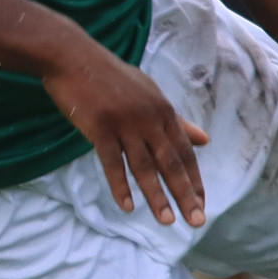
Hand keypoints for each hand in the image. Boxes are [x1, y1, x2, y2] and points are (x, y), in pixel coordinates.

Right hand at [37, 36, 208, 225]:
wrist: (72, 57)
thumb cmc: (111, 77)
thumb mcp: (149, 94)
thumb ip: (176, 120)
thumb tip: (205, 140)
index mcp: (162, 110)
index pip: (184, 151)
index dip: (194, 179)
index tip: (202, 202)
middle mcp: (148, 118)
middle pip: (170, 162)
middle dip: (184, 194)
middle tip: (196, 221)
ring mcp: (124, 123)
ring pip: (144, 166)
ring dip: (156, 196)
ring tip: (166, 221)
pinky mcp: (100, 128)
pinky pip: (112, 163)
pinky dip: (120, 186)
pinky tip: (127, 206)